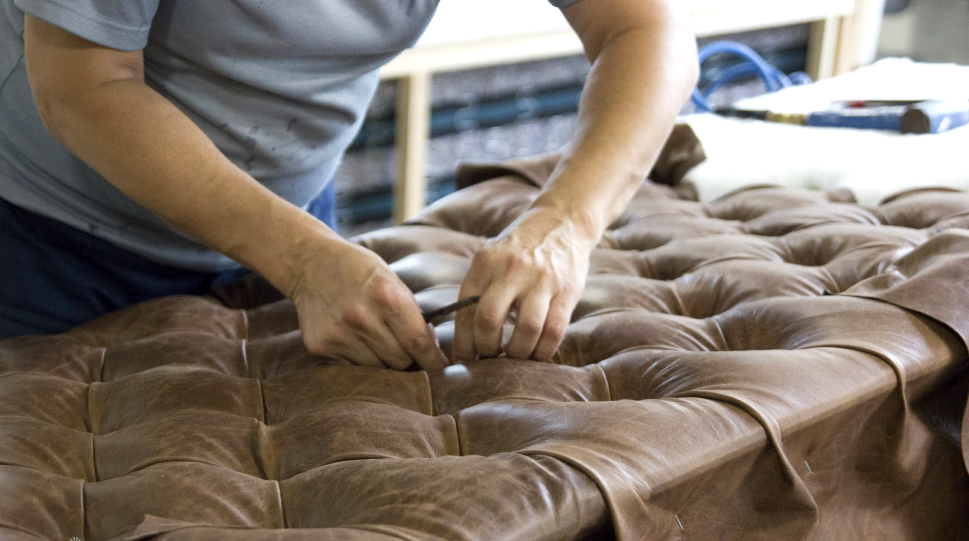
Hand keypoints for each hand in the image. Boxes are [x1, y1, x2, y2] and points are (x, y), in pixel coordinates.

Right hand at [287, 238, 448, 369]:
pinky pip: (353, 368)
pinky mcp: (320, 347)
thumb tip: (431, 349)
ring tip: (377, 340)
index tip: (440, 366)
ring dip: (384, 361)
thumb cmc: (359, 270)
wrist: (310, 263)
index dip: (433, 360)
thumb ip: (411, 313)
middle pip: (400, 361)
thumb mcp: (391, 280)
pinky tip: (355, 339)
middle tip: (406, 348)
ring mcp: (338, 335)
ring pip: (378, 369)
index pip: (419, 343)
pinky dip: (361, 360)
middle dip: (409, 359)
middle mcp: (361, 318)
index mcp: (386, 297)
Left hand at [452, 209, 592, 361]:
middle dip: (486, 349)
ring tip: (514, 355)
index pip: (466, 309)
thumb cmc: (520, 248)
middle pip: (489, 320)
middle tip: (490, 357)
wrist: (563, 221)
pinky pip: (554, 331)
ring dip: (517, 353)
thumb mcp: (491, 257)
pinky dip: (543, 351)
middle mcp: (512, 269)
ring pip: (526, 330)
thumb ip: (478, 289)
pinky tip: (536, 353)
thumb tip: (464, 338)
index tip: (464, 359)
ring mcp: (542, 280)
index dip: (462, 342)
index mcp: (486, 262)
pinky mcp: (568, 290)